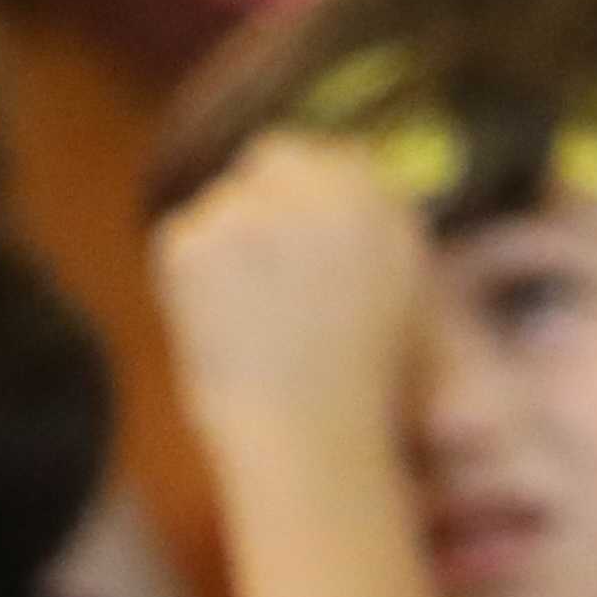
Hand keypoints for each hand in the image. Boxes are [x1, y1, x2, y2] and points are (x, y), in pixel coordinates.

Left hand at [154, 134, 435, 473]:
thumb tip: (355, 181)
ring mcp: (251, 211)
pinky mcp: (192, 239)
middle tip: (259, 261)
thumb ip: (379, 238)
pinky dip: (192, 279)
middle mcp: (322, 192)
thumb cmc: (372, 399)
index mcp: (383, 203)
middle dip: (267, 200)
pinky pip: (184, 239)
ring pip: (225, 204)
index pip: (339, 156)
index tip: (303, 230)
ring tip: (254, 322)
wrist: (315, 440)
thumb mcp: (412, 304)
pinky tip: (223, 328)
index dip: (317, 191)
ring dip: (229, 246)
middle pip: (277, 157)